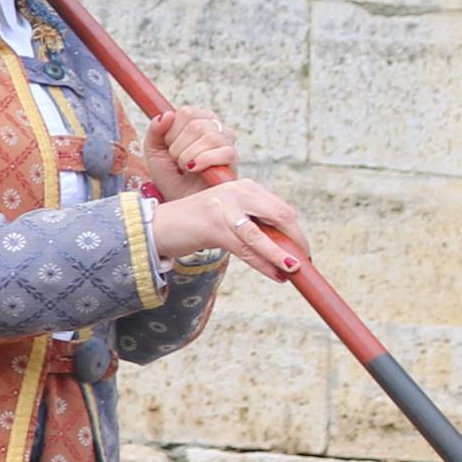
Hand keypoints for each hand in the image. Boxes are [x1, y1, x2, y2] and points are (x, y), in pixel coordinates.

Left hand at [136, 107, 236, 200]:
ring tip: (186, 167)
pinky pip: (223, 152)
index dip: (172, 132)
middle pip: (196, 125)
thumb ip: (155, 130)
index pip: (186, 113)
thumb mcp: (154, 151)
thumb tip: (167, 114)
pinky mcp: (233, 160)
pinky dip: (202, 161)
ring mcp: (227, 142)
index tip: (169, 147)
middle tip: (178, 161)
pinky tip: (195, 169)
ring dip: (188, 156)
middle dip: (178, 147)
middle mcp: (216, 127)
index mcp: (199, 120)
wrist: (181, 202)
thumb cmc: (171, 177)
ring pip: (209, 137)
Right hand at [149, 177, 301, 273]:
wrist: (158, 226)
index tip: (302, 249)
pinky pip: (247, 249)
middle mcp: (238, 191)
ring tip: (295, 270)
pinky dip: (265, 264)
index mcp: (245, 186)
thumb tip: (284, 248)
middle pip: (281, 216)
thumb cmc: (195, 225)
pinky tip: (276, 275)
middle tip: (304, 261)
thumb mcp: (228, 216)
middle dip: (297, 240)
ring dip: (283, 255)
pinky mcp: (214, 225)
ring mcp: (226, 207)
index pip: (281, 208)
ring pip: (264, 235)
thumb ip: (252, 223)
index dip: (296, 231)